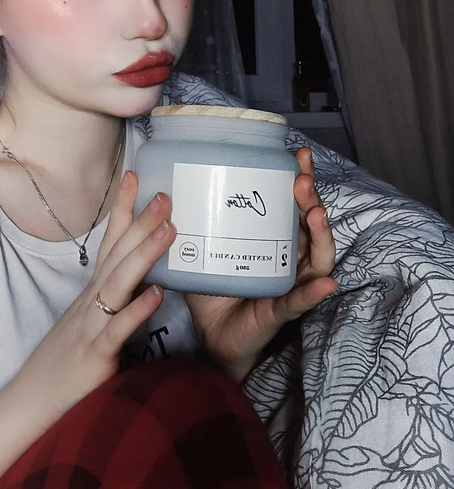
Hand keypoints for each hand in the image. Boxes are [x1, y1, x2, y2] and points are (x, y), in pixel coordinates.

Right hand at [15, 170, 176, 417]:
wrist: (30, 403)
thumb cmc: (64, 366)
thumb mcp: (89, 326)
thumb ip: (111, 304)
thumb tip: (138, 283)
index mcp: (92, 295)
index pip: (109, 243)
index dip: (122, 210)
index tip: (136, 177)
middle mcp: (90, 303)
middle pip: (117, 255)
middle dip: (141, 222)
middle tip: (165, 193)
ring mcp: (91, 327)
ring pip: (118, 284)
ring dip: (143, 254)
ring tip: (169, 229)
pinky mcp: (95, 356)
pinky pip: (118, 331)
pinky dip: (136, 310)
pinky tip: (157, 293)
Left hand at [184, 146, 336, 382]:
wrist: (210, 334)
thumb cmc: (213, 289)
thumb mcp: (204, 247)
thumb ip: (192, 221)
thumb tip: (165, 186)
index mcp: (274, 239)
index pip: (292, 205)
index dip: (300, 180)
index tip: (299, 155)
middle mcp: (290, 258)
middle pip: (311, 225)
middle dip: (310, 199)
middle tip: (300, 180)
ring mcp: (290, 285)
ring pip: (316, 258)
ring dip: (320, 235)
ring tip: (316, 215)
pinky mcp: (281, 311)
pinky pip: (301, 301)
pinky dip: (313, 292)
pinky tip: (324, 283)